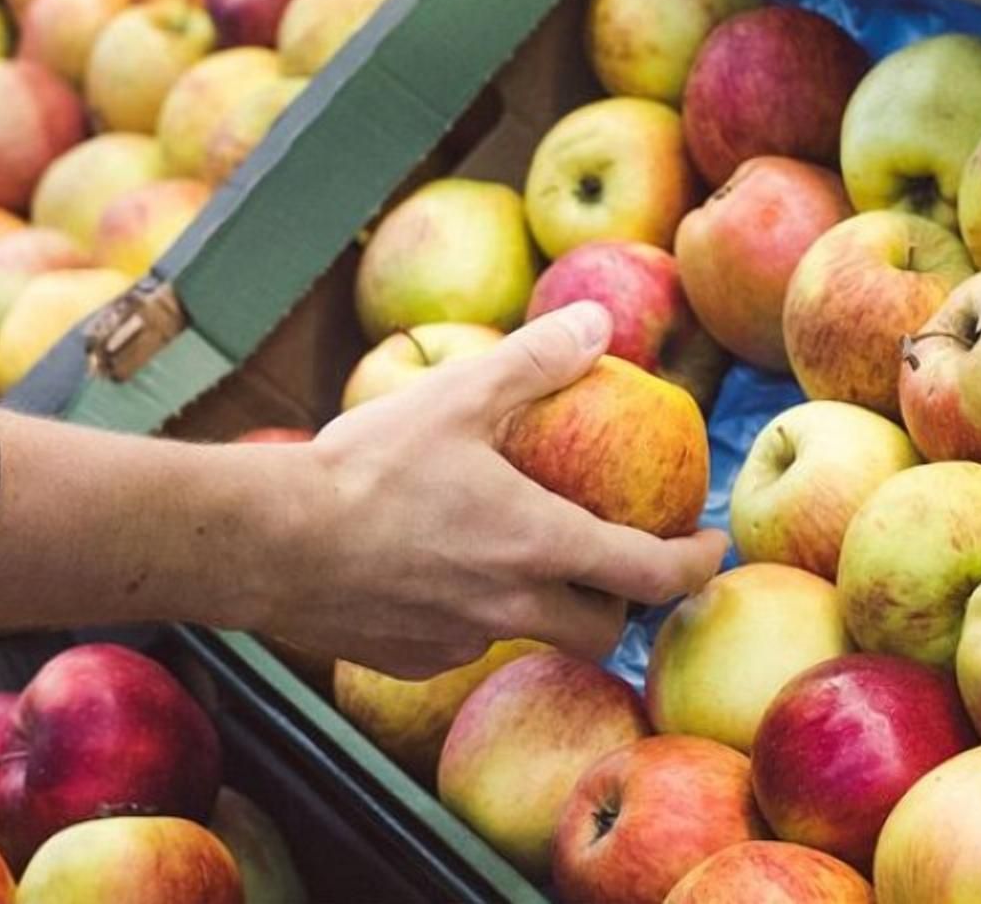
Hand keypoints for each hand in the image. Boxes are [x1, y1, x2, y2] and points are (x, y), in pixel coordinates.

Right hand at [263, 302, 728, 680]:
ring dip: (539, 602)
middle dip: (623, 603)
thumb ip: (533, 361)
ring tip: (511, 553)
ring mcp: (461, 639)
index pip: (652, 576)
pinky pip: (460, 639)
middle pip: (602, 629)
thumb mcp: (456, 397)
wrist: (270, 542)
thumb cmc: (366, 466)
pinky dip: (468, 610)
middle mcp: (513, 606)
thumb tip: (597, 323)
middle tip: (617, 562)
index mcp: (540, 545)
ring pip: (527, 631)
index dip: (695, 565)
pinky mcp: (411, 657)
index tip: (709, 548)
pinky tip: (431, 567)